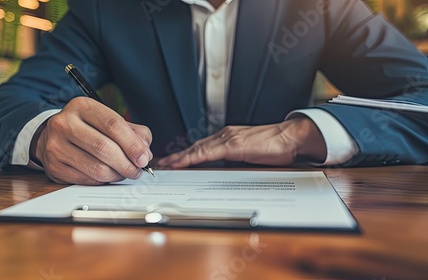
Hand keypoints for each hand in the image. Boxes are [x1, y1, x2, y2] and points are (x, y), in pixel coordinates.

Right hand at [31, 97, 152, 184]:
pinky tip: (107, 175)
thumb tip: (144, 154)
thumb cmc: (89, 129)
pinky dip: (103, 181)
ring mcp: (56, 145)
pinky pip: (87, 179)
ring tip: (124, 173)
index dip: (132, 144)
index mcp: (82, 106)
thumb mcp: (110, 121)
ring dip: (117, 174)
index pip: (113, 125)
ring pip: (97, 168)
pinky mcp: (54, 166)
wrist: (54, 137)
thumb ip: (134, 133)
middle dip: (127, 164)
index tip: (143, 158)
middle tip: (137, 171)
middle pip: (104, 148)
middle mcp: (65, 123)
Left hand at [158, 118, 325, 167]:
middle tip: (163, 163)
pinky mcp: (233, 144)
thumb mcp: (251, 153)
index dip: (186, 154)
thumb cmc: (276, 145)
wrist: (292, 137)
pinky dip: (192, 158)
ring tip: (167, 165)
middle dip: (178, 156)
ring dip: (180, 157)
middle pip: (196, 147)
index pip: (202, 146)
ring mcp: (228, 138)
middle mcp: (225, 135)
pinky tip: (182, 162)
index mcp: (229, 137)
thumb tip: (228, 170)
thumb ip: (238, 158)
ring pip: (198, 148)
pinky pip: (207, 152)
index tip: (174, 161)